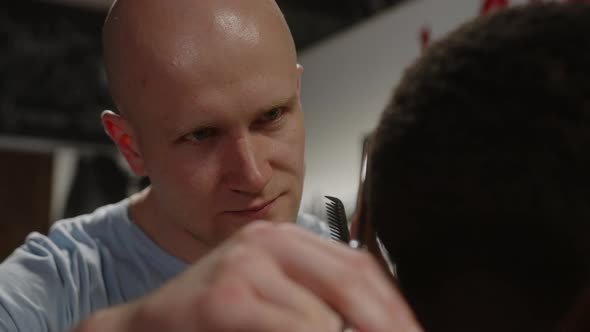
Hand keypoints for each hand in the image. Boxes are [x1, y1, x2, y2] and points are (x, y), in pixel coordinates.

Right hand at [74, 221, 421, 331]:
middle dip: (384, 323)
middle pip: (350, 281)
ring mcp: (243, 264)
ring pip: (322, 315)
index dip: (393, 306)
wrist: (146, 326)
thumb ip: (318, 303)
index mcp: (285, 239)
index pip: (358, 266)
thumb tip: (372, 321)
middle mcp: (266, 241)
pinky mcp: (224, 297)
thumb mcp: (273, 298)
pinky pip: (295, 327)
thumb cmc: (214, 318)